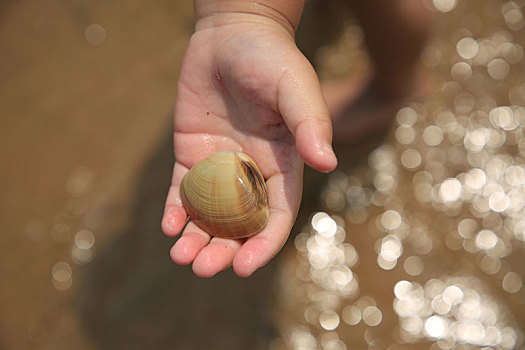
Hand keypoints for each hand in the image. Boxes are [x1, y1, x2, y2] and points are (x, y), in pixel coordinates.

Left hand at [161, 13, 335, 276]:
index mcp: (283, 165)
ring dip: (196, 238)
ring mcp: (220, 165)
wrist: (234, 33)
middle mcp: (252, 172)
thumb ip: (310, 124)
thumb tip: (326, 163)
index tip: (244, 267)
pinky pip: (182, 190)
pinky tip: (168, 226)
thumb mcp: (296, 87)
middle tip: (202, 267)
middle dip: (223, 250)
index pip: (276, 215)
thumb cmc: (272, 59)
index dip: (263, 244)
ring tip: (181, 256)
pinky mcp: (191, 153)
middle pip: (240, 224)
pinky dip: (175, 210)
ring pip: (209, 214)